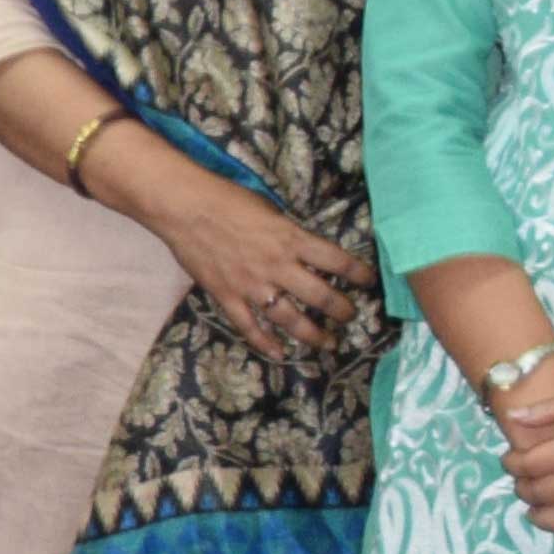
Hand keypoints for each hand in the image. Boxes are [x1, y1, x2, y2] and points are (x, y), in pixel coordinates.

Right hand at [126, 147, 373, 363]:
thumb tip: (303, 248)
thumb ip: (288, 232)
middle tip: (350, 316)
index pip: (337, 261)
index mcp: (292, 239)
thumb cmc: (226, 199)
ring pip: (290, 318)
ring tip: (328, 343)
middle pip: (321, 296)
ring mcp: (252, 285)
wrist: (184, 207)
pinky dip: (265, 343)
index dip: (359, 273)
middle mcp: (278, 266)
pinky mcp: (227, 296)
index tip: (370, 281)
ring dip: (313, 334)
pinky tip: (280, 354)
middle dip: (342, 310)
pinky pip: (250, 326)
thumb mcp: (269, 209)